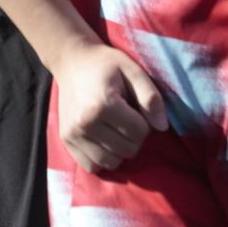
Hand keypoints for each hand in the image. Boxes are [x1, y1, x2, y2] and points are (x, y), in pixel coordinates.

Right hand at [52, 39, 167, 172]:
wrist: (72, 60)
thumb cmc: (105, 64)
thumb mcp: (133, 70)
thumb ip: (151, 97)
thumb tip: (162, 128)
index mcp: (103, 105)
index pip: (140, 132)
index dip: (145, 122)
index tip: (135, 108)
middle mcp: (85, 123)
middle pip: (128, 150)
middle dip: (134, 137)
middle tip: (126, 118)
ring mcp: (72, 134)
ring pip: (111, 162)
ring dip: (119, 150)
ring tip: (115, 129)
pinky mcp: (66, 140)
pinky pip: (91, 166)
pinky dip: (101, 158)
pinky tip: (102, 140)